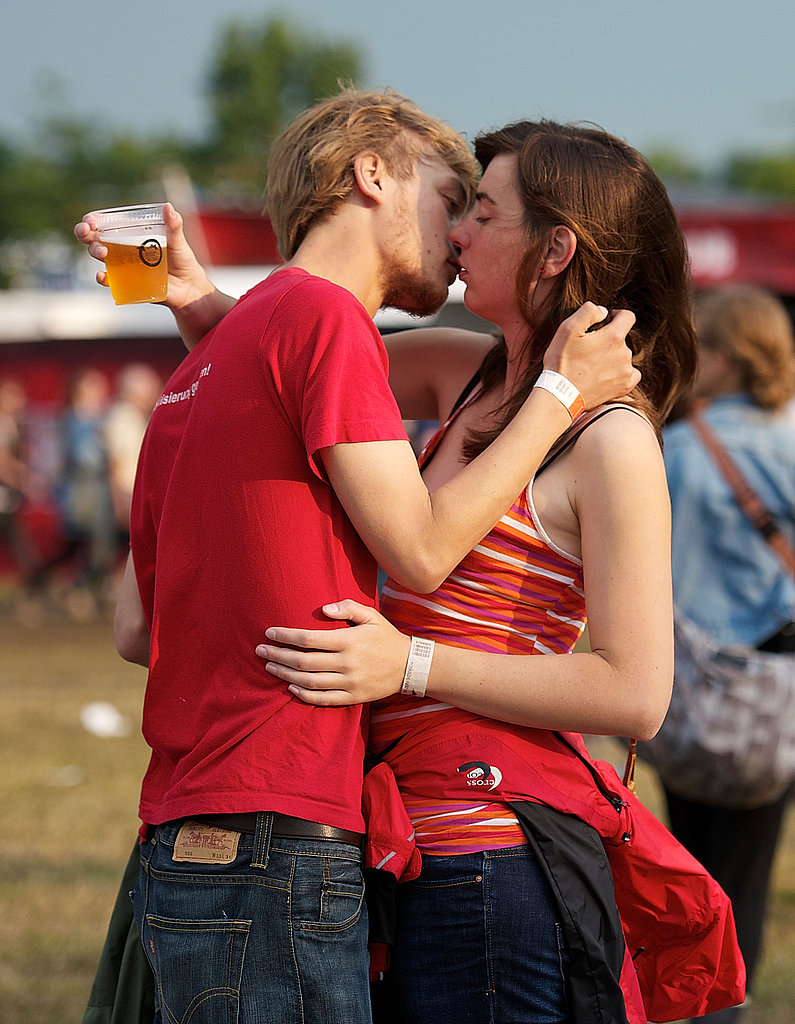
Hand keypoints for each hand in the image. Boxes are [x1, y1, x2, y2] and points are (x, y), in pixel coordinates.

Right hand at [74, 203, 215, 311]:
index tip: (90, 221)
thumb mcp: (178, 241)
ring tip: (103, 252)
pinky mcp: (127, 283)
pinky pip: (110, 281)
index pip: (104, 223)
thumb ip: (173, 225)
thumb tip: (169, 207)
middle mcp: (122, 248)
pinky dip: (103, 278)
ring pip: (99, 257)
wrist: (189, 287)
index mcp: (130, 233)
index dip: (92, 221)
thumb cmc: (181, 259)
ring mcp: (123, 266)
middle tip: (88, 232)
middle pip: (94, 238)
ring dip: (95, 251)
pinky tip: (102, 276)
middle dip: (84, 234)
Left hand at [256, 600, 410, 705]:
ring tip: (269, 668)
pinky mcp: (352, 697)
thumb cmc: (386, 637)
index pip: (308, 639)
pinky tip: (290, 687)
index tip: (269, 633)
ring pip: (309, 681)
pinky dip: (304, 695)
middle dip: (278, 656)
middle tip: (260, 651)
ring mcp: (349, 682)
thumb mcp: (371, 615)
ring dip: (285, 675)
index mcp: (348, 641)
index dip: (286, 636)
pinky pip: (323, 699)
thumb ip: (347, 607)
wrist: (410, 666)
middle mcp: (347, 663)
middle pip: (303, 661)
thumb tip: (322, 609)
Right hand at [543, 303, 639, 409]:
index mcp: (614, 337)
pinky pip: (632, 374)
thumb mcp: (567, 329)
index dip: (617, 315)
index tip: (605, 321)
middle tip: (589, 349)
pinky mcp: (624, 387)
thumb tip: (603, 311)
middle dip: (609, 339)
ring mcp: (626, 371)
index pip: (628, 316)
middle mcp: (625, 353)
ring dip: (613, 356)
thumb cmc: (562, 362)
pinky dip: (622, 372)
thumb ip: (588, 312)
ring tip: (593, 365)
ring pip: (624, 356)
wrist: (560, 395)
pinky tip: (607, 374)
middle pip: (623, 338)